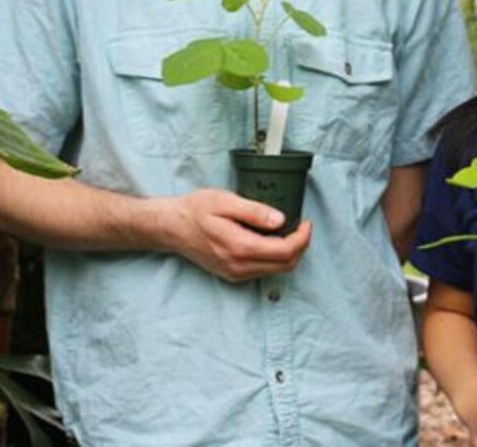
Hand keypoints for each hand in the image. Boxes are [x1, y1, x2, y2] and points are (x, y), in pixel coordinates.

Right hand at [161, 189, 311, 281]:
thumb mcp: (224, 201)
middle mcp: (238, 266)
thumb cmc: (195, 210)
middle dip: (300, 246)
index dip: (302, 238)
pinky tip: (272, 240)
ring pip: (276, 270)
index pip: (285, 251)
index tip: (306, 222)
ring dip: (289, 253)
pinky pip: (263, 270)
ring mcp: (235, 273)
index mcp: (239, 247)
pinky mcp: (232, 274)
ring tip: (289, 231)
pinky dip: (275, 258)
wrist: (171, 227)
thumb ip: (254, 211)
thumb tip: (280, 220)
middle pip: (285, 265)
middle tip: (301, 226)